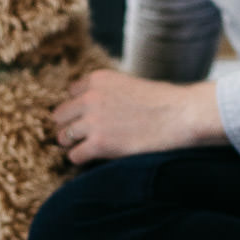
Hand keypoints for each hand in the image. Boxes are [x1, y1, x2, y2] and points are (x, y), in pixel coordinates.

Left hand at [52, 69, 225, 163]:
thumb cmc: (162, 100)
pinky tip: (92, 158)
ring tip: (85, 147)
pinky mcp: (98, 144)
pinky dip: (80, 159)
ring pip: (62, 137)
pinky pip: (74, 156)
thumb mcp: (128, 84)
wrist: (180, 115)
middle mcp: (89, 98)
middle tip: (79, 135)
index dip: (78, 107)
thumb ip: (107, 92)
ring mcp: (92, 121)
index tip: (87, 116)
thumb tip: (97, 106)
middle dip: (68, 126)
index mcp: (97, 79)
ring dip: (72, 144)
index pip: (70, 94)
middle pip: (59, 116)